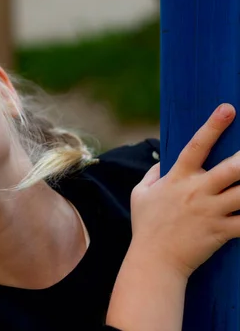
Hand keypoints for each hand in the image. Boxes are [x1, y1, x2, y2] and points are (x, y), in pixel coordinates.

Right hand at [130, 103, 239, 279]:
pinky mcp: (221, 231)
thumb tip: (162, 163)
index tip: (228, 109)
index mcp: (177, 178)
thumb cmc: (146, 226)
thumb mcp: (139, 195)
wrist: (154, 260)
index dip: (212, 126)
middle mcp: (197, 191)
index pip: (196, 146)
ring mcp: (211, 211)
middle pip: (231, 169)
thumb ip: (152, 175)